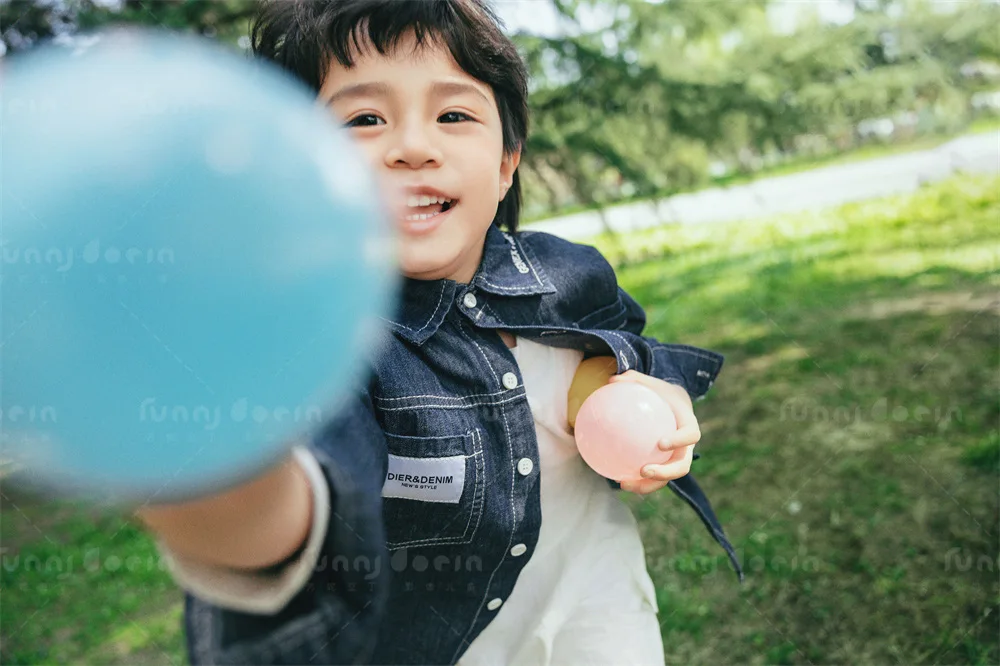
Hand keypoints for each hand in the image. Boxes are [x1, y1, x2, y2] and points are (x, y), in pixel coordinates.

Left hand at [608, 370, 699, 494]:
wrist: (673, 407)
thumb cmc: (661, 394)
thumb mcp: (651, 383)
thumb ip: (634, 380)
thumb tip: (612, 379)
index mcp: (689, 426)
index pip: (691, 435)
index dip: (679, 441)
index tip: (661, 443)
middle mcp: (687, 448)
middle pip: (682, 466)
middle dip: (665, 472)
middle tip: (644, 470)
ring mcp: (677, 460)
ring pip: (667, 479)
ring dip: (648, 486)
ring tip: (624, 484)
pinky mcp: (665, 467)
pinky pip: (653, 478)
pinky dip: (637, 482)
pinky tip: (617, 480)